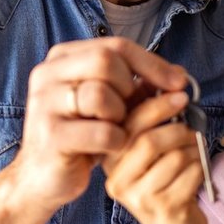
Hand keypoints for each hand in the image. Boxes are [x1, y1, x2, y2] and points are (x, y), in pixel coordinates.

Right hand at [11, 37, 187, 212]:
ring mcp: (44, 103)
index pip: (115, 46)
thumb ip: (139, 86)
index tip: (178, 81)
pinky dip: (115, 141)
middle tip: (131, 110)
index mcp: (62, 58)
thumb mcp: (112, 105)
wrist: (45, 177)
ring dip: (120, 115)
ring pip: (100, 93)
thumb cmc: (82, 137)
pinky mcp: (50, 135)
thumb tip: (180, 73)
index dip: (152, 63)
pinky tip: (111, 147)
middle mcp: (47, 74)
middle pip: (105, 60)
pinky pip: (100, 131)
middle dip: (130, 87)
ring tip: (116, 128)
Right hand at [103, 95, 205, 223]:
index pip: (128, 124)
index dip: (156, 105)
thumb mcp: (151, 151)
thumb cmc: (165, 182)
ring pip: (174, 157)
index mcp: (110, 159)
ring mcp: (139, 198)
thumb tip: (168, 79)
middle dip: (178, 129)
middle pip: (148, 141)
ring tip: (196, 152)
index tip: (180, 96)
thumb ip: (151, 119)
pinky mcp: (164, 210)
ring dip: (194, 149)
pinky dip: (202, 167)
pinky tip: (199, 171)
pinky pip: (190, 175)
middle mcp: (118, 180)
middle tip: (194, 129)